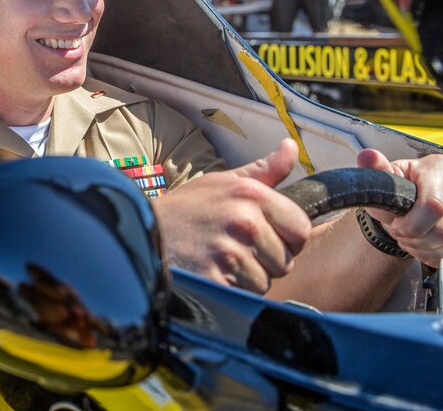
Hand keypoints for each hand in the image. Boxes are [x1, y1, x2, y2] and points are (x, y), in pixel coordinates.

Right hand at [152, 139, 311, 292]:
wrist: (141, 231)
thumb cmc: (186, 209)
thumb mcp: (222, 182)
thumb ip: (263, 170)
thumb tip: (291, 146)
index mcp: (251, 194)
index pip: (301, 229)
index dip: (285, 237)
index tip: (262, 235)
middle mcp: (244, 221)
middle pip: (285, 261)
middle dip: (264, 261)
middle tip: (233, 248)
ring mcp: (230, 253)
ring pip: (265, 282)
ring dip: (246, 279)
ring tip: (219, 261)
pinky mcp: (216, 280)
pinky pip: (244, 297)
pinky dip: (230, 291)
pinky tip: (211, 274)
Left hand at [356, 148, 442, 266]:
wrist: (405, 207)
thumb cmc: (395, 192)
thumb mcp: (382, 183)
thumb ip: (376, 170)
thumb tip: (367, 157)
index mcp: (439, 167)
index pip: (434, 206)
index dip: (412, 224)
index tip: (397, 225)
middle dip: (417, 238)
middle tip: (402, 233)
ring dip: (426, 248)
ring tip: (411, 239)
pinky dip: (438, 255)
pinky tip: (424, 246)